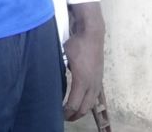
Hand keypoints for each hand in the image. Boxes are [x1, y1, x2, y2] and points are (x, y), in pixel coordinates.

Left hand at [63, 2, 104, 120]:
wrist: (93, 33)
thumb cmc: (77, 44)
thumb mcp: (64, 55)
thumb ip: (59, 67)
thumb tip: (51, 75)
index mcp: (82, 81)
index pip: (74, 104)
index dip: (67, 112)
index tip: (59, 114)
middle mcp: (92, 84)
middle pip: (84, 108)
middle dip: (75, 115)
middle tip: (65, 117)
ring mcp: (98, 82)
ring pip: (91, 103)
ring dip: (83, 110)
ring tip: (73, 112)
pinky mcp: (100, 77)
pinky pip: (95, 96)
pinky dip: (88, 102)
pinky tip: (83, 101)